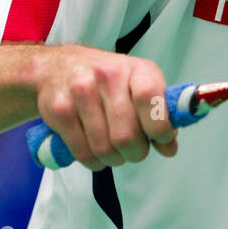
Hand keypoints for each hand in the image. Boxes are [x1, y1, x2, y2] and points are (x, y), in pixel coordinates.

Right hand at [34, 45, 177, 171]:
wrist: (58, 66)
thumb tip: (169, 146)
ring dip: (115, 159)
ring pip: (104, 149)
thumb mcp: (141, 84)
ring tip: (116, 150)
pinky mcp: (59, 112)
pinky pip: (83, 153)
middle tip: (135, 150)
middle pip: (126, 135)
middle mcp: (107, 77)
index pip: (148, 97)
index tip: (161, 139)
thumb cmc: (109, 79)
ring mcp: (80, 93)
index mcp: (136, 69)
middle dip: (136, 152)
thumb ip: (159, 113)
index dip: (159, 127)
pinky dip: (95, 162)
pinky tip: (97, 152)